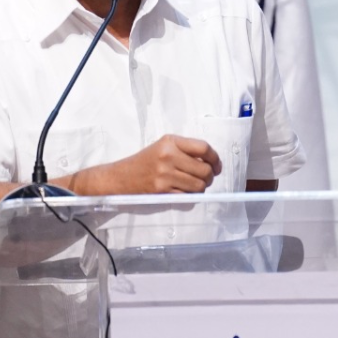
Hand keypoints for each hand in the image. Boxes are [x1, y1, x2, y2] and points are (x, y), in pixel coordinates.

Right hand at [64, 134, 221, 194]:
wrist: (120, 177)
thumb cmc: (145, 162)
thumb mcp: (163, 147)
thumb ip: (185, 150)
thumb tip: (212, 162)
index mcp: (170, 142)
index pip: (203, 148)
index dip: (215, 158)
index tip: (217, 166)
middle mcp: (168, 156)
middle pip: (204, 169)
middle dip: (210, 176)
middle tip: (207, 178)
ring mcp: (164, 174)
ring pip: (198, 185)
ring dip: (201, 188)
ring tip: (195, 185)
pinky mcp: (161, 190)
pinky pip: (187, 196)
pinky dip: (189, 196)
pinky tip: (183, 191)